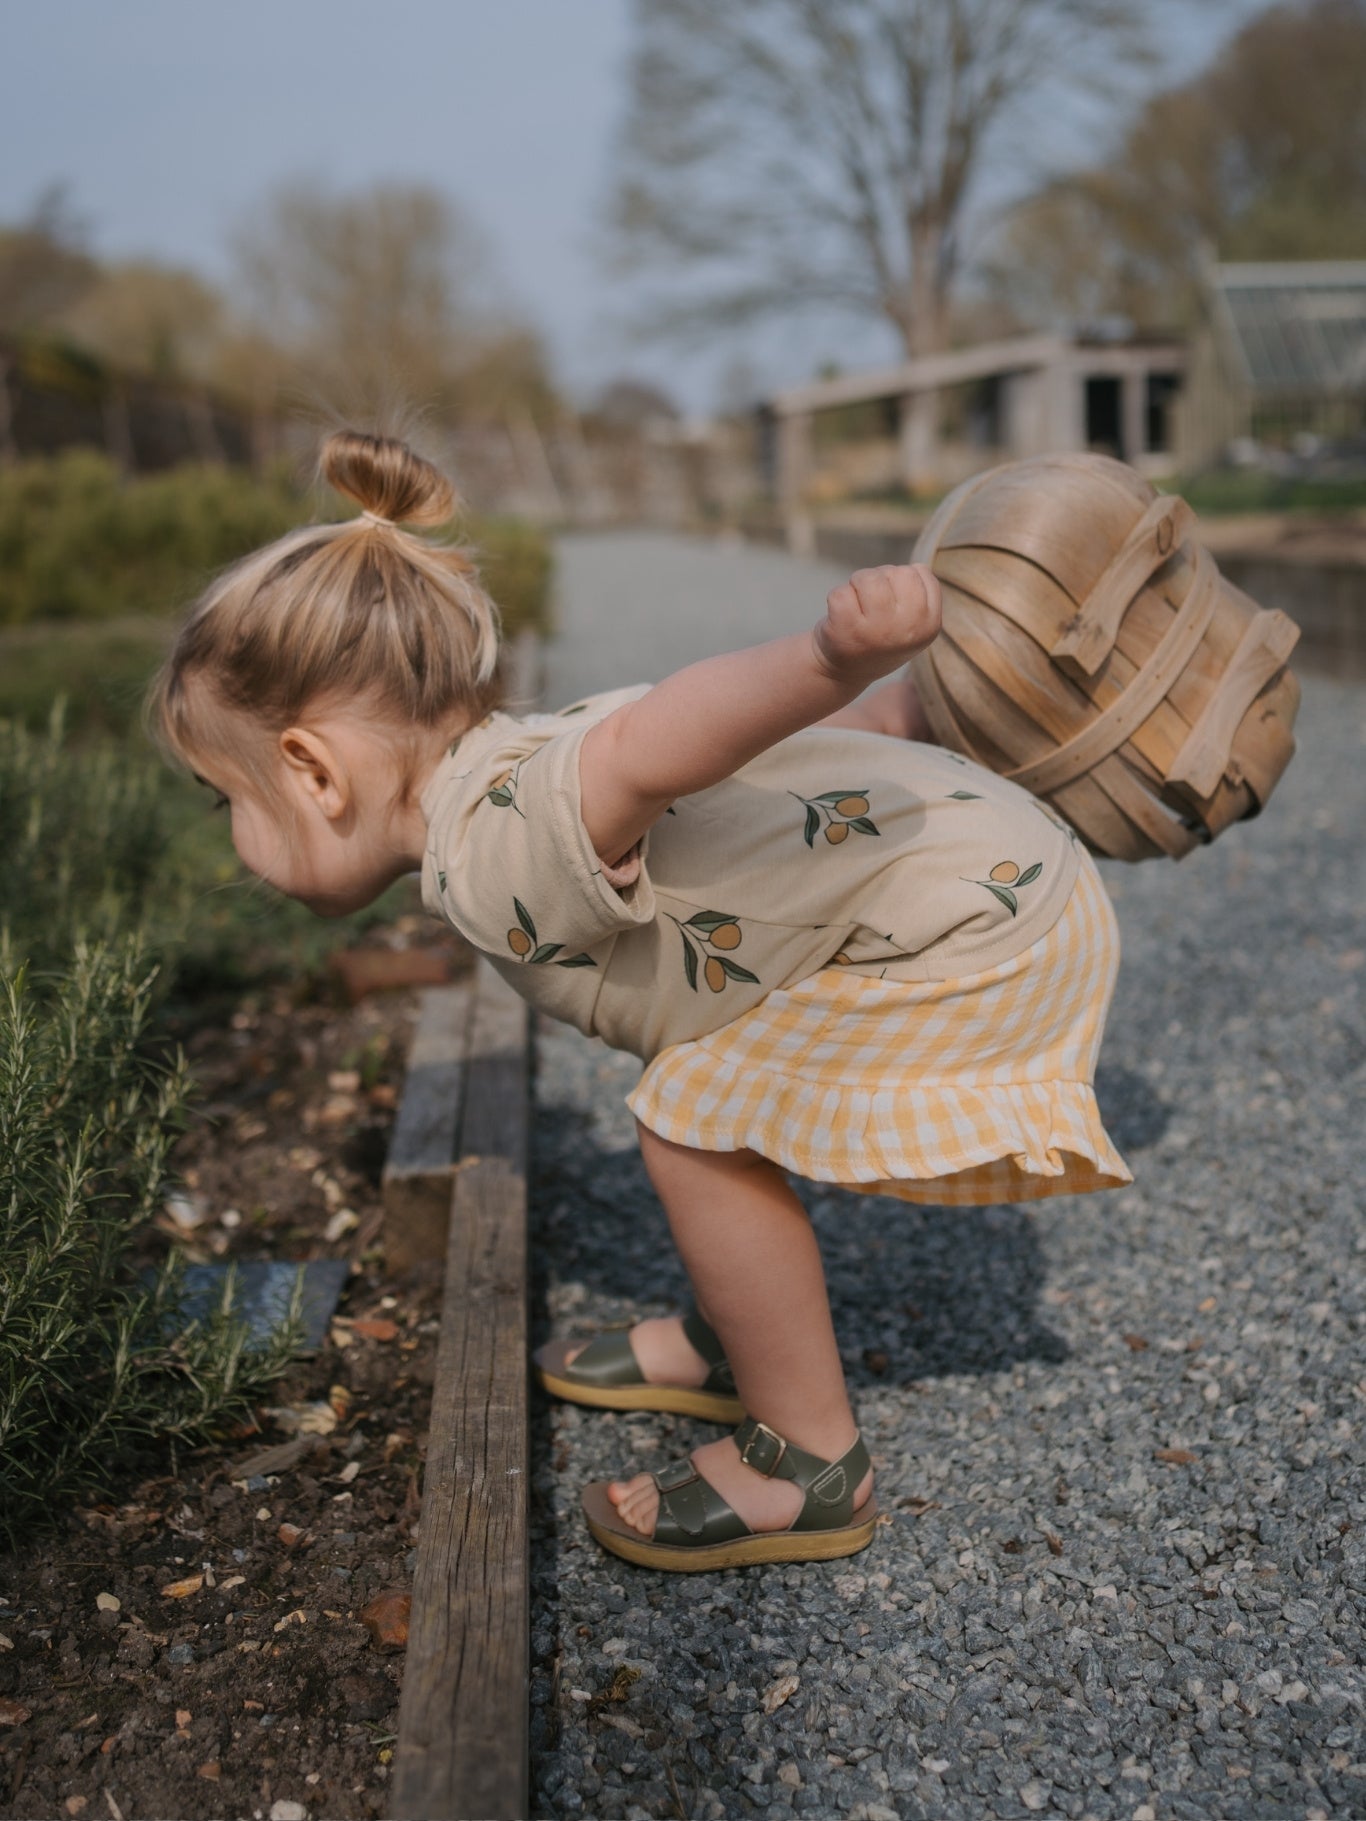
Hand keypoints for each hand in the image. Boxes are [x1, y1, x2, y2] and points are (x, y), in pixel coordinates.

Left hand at [814, 563, 941, 683]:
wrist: (845, 671)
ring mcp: (878, 630)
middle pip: (896, 572)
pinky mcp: (847, 629)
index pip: (920, 573)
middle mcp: (908, 628)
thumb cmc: (879, 636)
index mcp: (930, 624)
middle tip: (871, 604)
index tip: (892, 601)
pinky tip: (840, 618)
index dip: (900, 579)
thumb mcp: (912, 621)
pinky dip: (836, 599)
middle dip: (880, 578)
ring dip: (857, 585)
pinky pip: (840, 593)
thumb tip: (916, 567)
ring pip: (868, 578)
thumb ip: (919, 593)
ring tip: (857, 607)